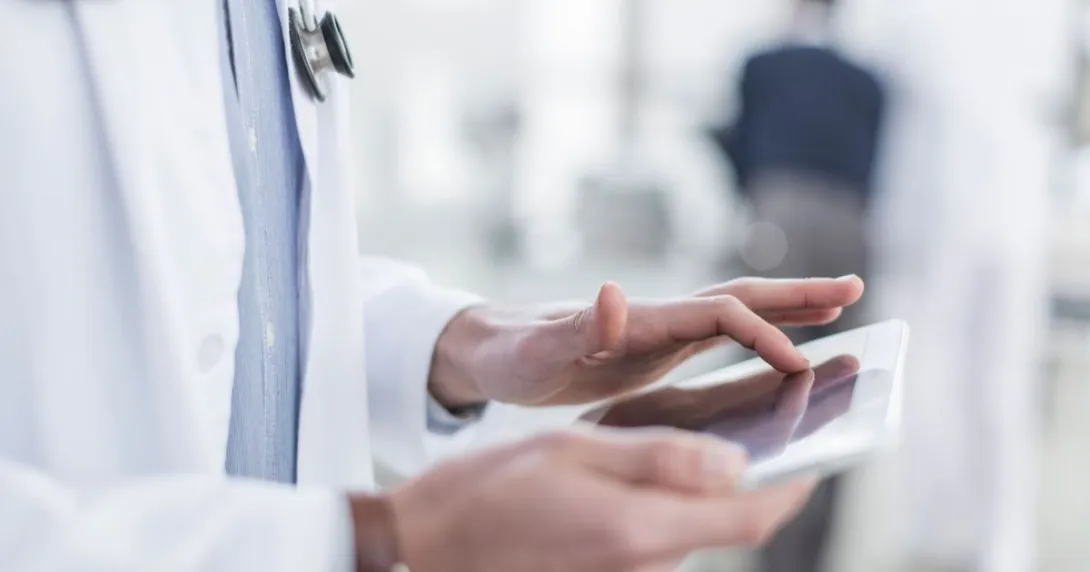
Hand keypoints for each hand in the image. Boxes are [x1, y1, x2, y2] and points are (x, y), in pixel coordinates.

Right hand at [371, 428, 815, 571]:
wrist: (425, 545)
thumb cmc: (489, 488)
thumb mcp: (574, 448)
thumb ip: (659, 458)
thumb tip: (734, 463)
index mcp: (641, 530)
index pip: (749, 518)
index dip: (794, 487)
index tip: (819, 453)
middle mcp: (643, 564)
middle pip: (726, 528)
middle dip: (756, 486)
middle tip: (769, 432)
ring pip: (692, 533)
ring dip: (712, 496)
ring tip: (713, 441)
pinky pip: (657, 541)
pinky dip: (672, 508)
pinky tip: (653, 471)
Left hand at [430, 276, 863, 405]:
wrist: (494, 347)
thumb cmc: (512, 352)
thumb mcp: (536, 350)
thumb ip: (575, 328)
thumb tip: (613, 293)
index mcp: (642, 317)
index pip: (720, 314)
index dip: (764, 334)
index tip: (800, 366)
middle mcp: (659, 315)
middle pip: (742, 296)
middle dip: (798, 295)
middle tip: (855, 289)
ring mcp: (660, 330)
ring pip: (737, 311)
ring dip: (788, 308)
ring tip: (839, 306)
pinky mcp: (655, 348)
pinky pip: (720, 338)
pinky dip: (757, 335)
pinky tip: (778, 347)